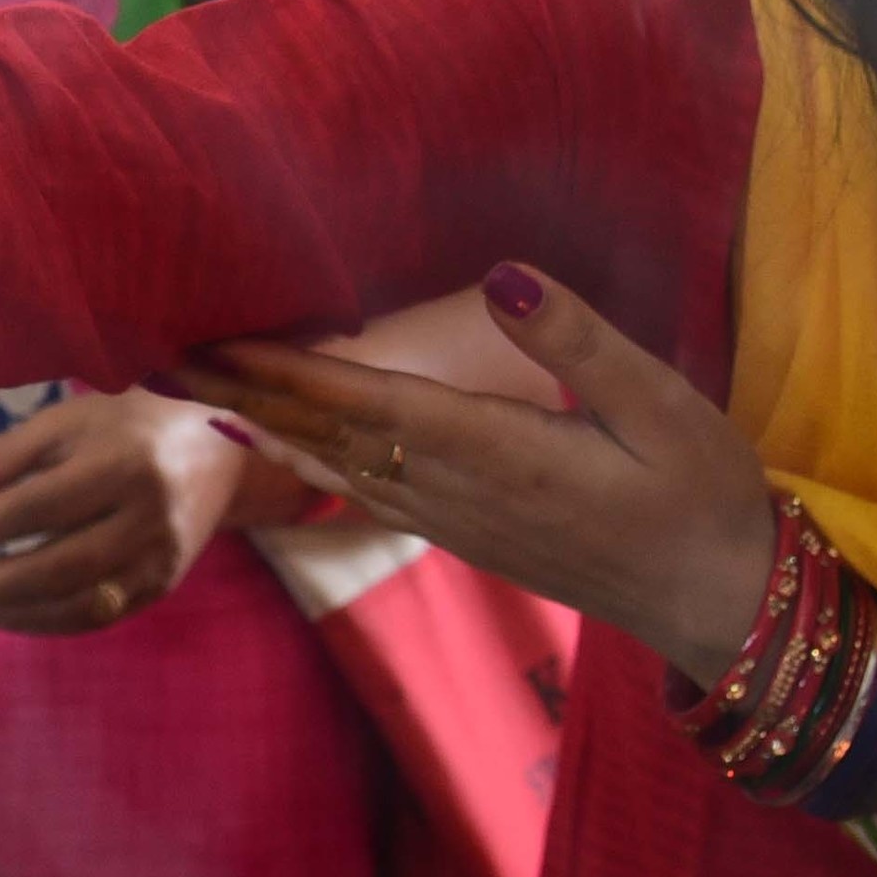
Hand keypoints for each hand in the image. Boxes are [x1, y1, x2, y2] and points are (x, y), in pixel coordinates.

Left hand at [0, 388, 244, 635]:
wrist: (221, 449)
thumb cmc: (130, 424)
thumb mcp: (66, 422)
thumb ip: (4, 457)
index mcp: (124, 465)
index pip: (35, 508)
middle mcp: (147, 520)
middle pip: (53, 569)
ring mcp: (159, 562)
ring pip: (73, 607)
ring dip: (4, 611)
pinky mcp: (160, 588)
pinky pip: (92, 617)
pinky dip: (38, 621)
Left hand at [183, 264, 777, 682]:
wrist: (719, 601)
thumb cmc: (702, 496)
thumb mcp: (661, 405)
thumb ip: (578, 343)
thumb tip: (502, 275)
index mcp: (493, 451)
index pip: (362, 403)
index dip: (281, 372)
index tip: (211, 342)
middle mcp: (453, 492)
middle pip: (325, 438)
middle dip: (242, 395)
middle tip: (157, 356)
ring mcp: (454, 520)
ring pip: (334, 467)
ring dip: (265, 425)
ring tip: (199, 385)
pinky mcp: (465, 533)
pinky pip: (364, 490)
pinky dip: (309, 457)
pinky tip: (282, 440)